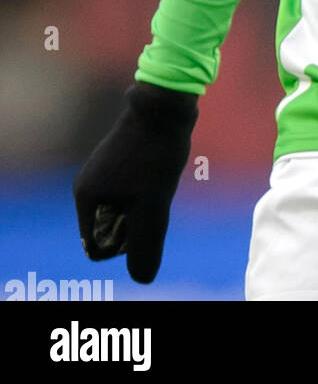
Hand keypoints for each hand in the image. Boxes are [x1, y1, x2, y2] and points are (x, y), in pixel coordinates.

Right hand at [73, 81, 197, 283]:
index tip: (144, 213)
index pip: (98, 248)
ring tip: (157, 177)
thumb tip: (142, 279)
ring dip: (145, 204)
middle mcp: (87, 185)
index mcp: (85, 198)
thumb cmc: (156, 154)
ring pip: (126, 210)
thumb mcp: (153, 205)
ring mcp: (102, 171)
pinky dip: (149, 189)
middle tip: (153, 192)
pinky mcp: (119, 160)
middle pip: (113, 229)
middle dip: (136, 221)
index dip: (125, 243)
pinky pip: (133, 192)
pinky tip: (160, 167)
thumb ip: (145, 244)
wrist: (166, 104)